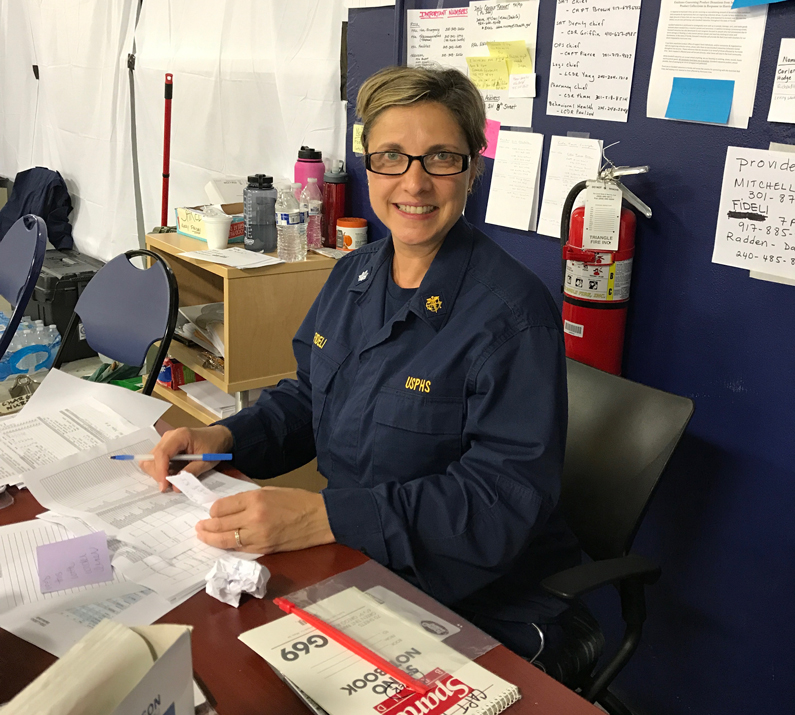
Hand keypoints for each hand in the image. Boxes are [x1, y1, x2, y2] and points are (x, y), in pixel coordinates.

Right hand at [141, 425, 233, 491]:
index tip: (164, 486)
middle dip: (158, 474)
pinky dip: (161, 470)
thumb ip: (191, 473)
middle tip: (169, 485)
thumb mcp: (206, 461)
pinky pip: (156, 460)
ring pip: (151, 459)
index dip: (160, 471)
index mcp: (180, 436)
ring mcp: (166, 441)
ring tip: (172, 479)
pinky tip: (172, 474)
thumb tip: (176, 487)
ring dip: (158, 472)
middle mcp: (169, 437)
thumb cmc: (214, 445)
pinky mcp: (166, 447)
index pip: (162, 454)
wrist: (218, 436)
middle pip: (152, 457)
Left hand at [195, 486, 334, 553]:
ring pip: (226, 540)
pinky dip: (229, 546)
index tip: (211, 511)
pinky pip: (240, 549)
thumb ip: (248, 499)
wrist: (320, 518)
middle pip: (220, 524)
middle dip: (206, 526)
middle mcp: (253, 517)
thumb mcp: (271, 491)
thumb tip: (228, 507)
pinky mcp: (264, 549)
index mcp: (255, 498)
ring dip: (211, 539)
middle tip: (198, 527)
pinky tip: (222, 544)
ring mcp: (258, 536)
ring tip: (203, 536)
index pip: (222, 506)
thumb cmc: (297, 501)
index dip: (213, 510)